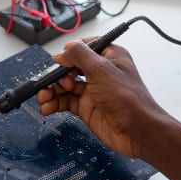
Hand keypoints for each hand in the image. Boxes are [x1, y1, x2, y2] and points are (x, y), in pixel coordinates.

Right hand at [35, 39, 170, 158]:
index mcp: (109, 56)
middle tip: (50, 83)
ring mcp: (93, 91)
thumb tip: (62, 52)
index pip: (83, 48)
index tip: (59, 61)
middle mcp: (100, 72)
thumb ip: (79, 55)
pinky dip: (54, 104)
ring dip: (51, 91)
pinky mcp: (87, 107)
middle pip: (69, 68)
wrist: (137, 131)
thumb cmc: (129, 100)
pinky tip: (48, 107)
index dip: (69, 53)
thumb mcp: (101, 69)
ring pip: (64, 86)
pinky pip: (65, 101)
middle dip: (56, 75)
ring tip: (43, 97)